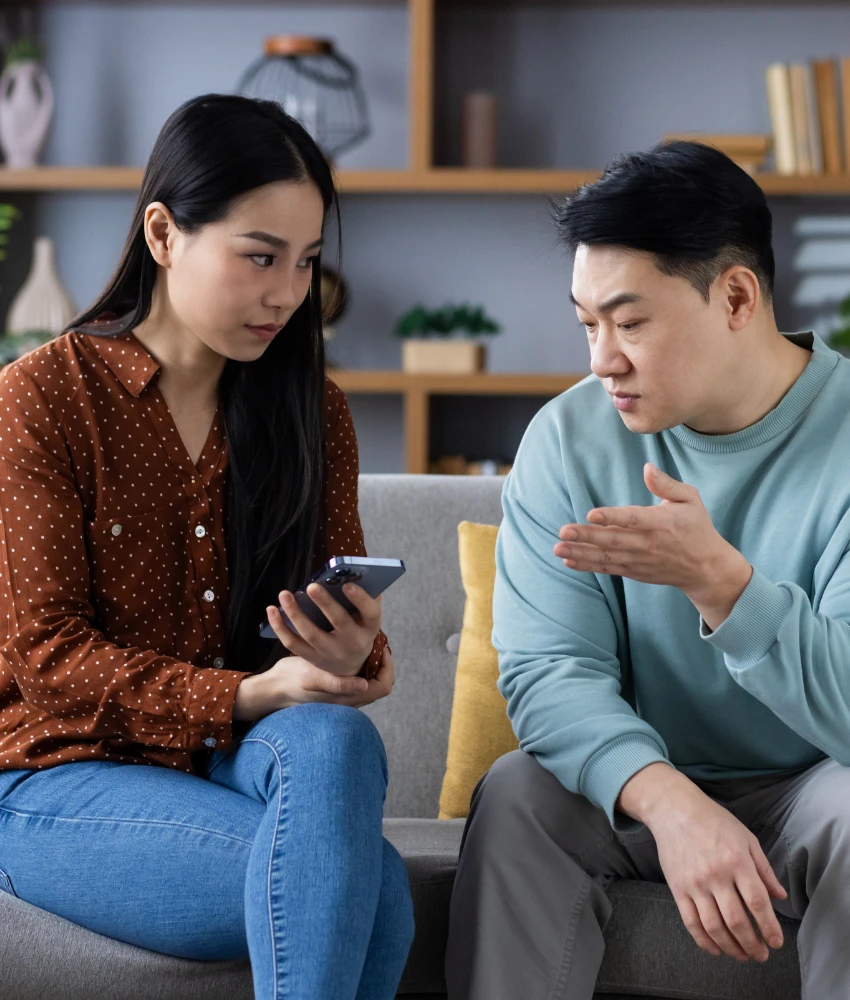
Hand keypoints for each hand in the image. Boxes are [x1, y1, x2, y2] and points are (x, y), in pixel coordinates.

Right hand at [233, 645, 395, 720]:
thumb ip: (337, 684)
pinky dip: (357, 656)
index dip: (387, 668)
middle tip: (376, 635)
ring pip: (368, 672)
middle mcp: (349, 696)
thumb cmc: (293, 685)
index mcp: (348, 698)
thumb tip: (363, 685)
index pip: (382, 687)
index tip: (383, 648)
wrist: (274, 688)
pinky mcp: (334, 681)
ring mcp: (342, 689)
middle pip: (378, 678)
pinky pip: (356, 670)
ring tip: (367, 634)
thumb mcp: (313, 680)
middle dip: (379, 657)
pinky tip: (351, 638)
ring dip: (369, 655)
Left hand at [266, 581, 381, 676]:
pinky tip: (272, 610)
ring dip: (295, 613)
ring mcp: (331, 652)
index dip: (360, 599)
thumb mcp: (366, 616)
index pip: (370, 613)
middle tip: (311, 586)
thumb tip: (351, 573)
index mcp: (370, 627)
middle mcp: (353, 642)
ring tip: (284, 594)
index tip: (347, 584)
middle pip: (339, 621)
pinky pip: (292, 643)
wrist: (351, 664)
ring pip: (311, 633)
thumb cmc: (358, 628)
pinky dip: (280, 627)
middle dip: (325, 603)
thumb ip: (364, 596)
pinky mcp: (313, 658)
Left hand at [553, 463, 752, 626]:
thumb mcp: (690, 499)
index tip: (591, 514)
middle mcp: (647, 544)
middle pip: (612, 540)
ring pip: (606, 557)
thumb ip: (667, 484)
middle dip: (585, 536)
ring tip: (558, 549)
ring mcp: (639, 560)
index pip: (632, 519)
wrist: (705, 568)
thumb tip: (647, 468)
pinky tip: (569, 561)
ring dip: (580, 554)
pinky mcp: (634, 571)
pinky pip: (608, 569)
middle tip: (563, 532)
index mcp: (660, 522)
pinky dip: (588, 566)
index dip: (611, 517)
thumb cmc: (696, 528)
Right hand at [619, 764, 786, 962]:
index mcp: (736, 861)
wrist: (674, 810)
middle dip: (752, 944)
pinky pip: (691, 922)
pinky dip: (704, 941)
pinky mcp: (677, 888)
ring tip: (742, 956)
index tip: (776, 942)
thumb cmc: (713, 821)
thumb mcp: (746, 838)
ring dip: (731, 947)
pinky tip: (716, 949)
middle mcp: (715, 875)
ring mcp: (694, 884)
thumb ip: (764, 869)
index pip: (757, 903)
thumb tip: (779, 897)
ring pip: (714, 927)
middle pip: (737, 920)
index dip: (769, 927)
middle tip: (761, 955)